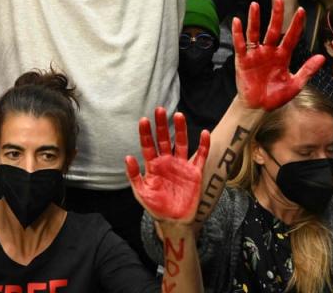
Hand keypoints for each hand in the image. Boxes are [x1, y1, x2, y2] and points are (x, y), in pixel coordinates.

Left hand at [126, 108, 208, 223]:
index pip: (148, 145)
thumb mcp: (141, 192)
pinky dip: (203, 145)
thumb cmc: (156, 207)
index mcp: (153, 165)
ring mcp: (181, 165)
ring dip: (180, 130)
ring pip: (181, 143)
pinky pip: (200, 156)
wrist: (173, 221)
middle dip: (162, 125)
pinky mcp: (195, 173)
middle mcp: (167, 161)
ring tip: (178, 115)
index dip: (146, 133)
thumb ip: (134, 175)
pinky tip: (204, 133)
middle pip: (164, 139)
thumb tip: (128, 156)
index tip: (144, 120)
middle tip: (159, 110)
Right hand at [233, 0, 325, 110]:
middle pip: (273, 29)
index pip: (291, 37)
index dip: (296, 24)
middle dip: (277, 15)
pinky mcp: (243, 59)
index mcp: (283, 56)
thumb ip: (308, 70)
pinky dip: (238, 33)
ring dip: (255, 19)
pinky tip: (237, 21)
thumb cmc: (276, 96)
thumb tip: (322, 57)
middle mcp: (269, 51)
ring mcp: (255, 54)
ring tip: (255, 5)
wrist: (259, 107)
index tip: (302, 10)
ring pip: (255, 33)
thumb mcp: (296, 84)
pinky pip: (240, 44)